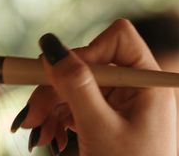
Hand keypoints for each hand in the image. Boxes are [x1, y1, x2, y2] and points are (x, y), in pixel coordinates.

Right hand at [10, 19, 176, 154]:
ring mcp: (122, 104)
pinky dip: (60, 119)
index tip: (62, 75)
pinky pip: (78, 106)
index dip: (87, 50)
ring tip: (37, 136)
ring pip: (78, 86)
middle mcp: (137, 87)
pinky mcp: (108, 120)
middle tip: (30, 116)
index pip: (118, 38)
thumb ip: (77, 85)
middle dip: (57, 88)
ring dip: (52, 107)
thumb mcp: (99, 128)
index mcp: (148, 82)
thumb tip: (52, 46)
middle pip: (89, 64)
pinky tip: (49, 139)